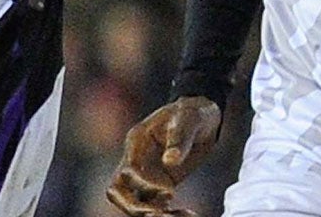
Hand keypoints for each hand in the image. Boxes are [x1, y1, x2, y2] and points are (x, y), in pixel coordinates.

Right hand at [106, 96, 222, 215]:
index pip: (128, 169)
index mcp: (138, 140)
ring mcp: (145, 173)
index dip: (144, 184)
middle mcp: (136, 158)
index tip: (170, 189)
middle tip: (161, 214)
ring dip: (151, 214)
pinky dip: (166, 214)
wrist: (202, 116)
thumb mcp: (190, 119)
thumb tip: (170, 161)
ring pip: (134, 201)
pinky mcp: (158, 184)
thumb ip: (180, 138)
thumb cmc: (193, 113)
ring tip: (180, 216)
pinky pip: (153, 205)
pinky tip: (186, 213)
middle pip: (117, 190)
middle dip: (134, 207)